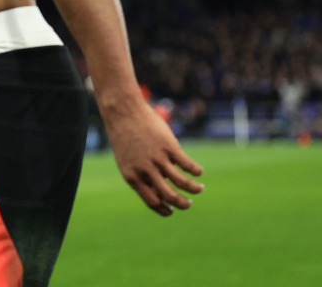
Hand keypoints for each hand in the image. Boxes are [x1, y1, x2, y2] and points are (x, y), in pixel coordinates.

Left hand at [103, 96, 203, 215]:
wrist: (122, 112)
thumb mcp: (126, 160)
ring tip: (199, 188)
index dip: (165, 209)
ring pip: (182, 182)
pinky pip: (187, 165)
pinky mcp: (169, 146)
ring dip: (194, 189)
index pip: (152, 202)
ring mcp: (158, 158)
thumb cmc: (124, 137)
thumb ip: (140, 176)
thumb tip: (159, 193)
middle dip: (182, 203)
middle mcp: (145, 170)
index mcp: (132, 177)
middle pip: (170, 196)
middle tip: (189, 203)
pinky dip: (196, 171)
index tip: (172, 210)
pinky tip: (199, 171)